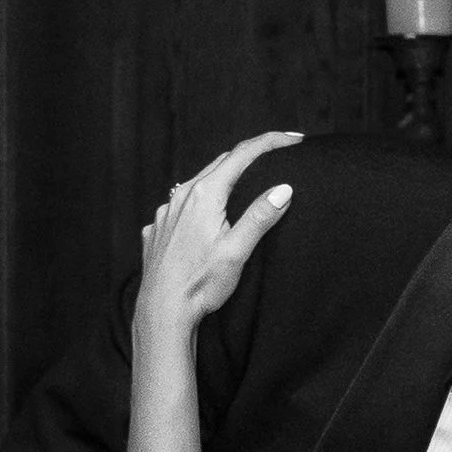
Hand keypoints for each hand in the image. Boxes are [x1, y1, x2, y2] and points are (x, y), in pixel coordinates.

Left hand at [133, 133, 301, 358]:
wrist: (162, 312)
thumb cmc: (200, 285)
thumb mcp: (237, 251)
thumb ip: (260, 217)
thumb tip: (284, 188)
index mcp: (205, 195)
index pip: (243, 155)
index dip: (271, 142)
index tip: (294, 139)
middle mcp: (181, 196)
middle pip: (221, 164)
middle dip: (249, 157)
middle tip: (275, 156)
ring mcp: (165, 213)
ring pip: (198, 184)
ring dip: (223, 179)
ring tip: (243, 185)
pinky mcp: (157, 230)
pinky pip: (180, 206)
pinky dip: (199, 203)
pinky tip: (206, 218)